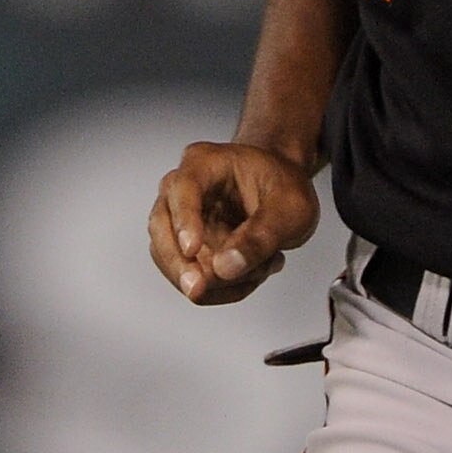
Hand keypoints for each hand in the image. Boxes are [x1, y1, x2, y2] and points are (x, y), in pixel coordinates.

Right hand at [149, 140, 321, 303]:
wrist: (286, 191)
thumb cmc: (284, 186)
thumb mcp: (290, 208)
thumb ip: (259, 238)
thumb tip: (224, 268)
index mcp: (205, 163)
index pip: (183, 189)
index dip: (184, 220)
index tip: (191, 250)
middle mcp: (183, 189)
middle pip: (161, 225)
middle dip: (179, 263)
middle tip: (198, 289)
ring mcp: (180, 219)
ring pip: (170, 257)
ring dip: (212, 280)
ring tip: (261, 269)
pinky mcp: (186, 247)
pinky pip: (189, 276)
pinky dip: (219, 288)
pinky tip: (251, 276)